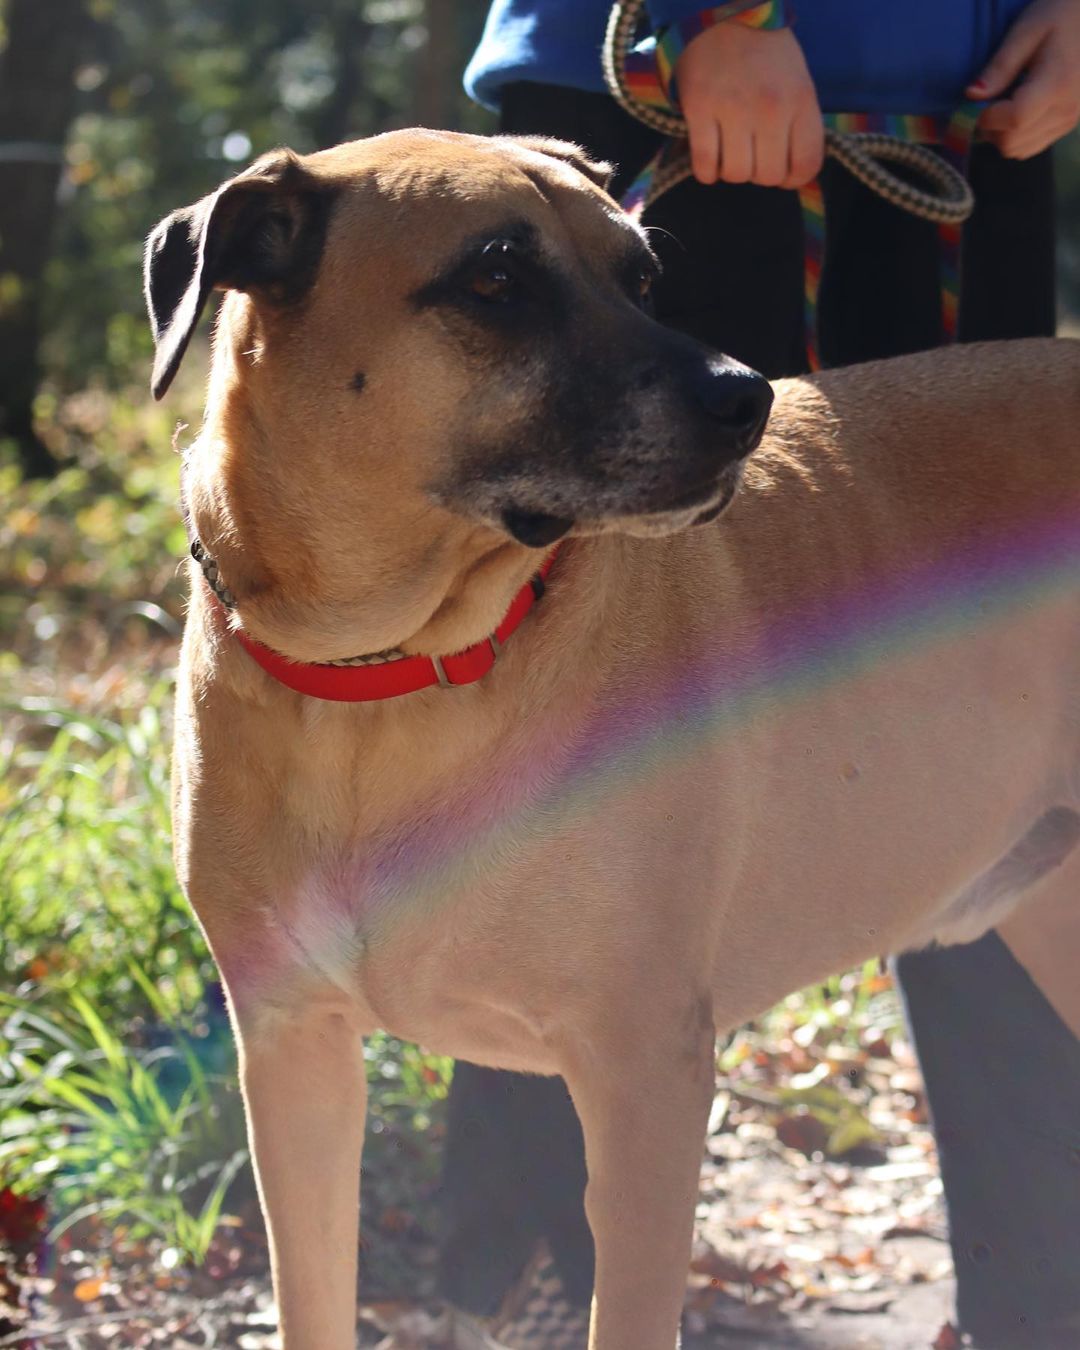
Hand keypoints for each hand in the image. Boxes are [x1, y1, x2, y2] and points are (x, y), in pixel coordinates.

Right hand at [674, 22, 823, 187]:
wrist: (722, 14)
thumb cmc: (764, 52)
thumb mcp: (797, 81)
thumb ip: (798, 122)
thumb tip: (792, 172)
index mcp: (800, 100)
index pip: (807, 165)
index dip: (793, 177)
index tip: (782, 170)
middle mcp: (770, 108)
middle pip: (768, 176)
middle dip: (759, 172)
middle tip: (751, 153)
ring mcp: (734, 109)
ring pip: (737, 175)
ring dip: (731, 170)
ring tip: (729, 149)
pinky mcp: (700, 110)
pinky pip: (705, 166)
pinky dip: (706, 171)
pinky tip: (708, 155)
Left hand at [968, 0, 1079, 157]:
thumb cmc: (1059, 16)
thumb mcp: (1025, 32)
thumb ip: (999, 67)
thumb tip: (971, 97)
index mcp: (1058, 83)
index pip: (1014, 120)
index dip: (987, 116)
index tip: (977, 101)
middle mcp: (1066, 109)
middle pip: (1011, 142)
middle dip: (990, 126)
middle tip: (989, 100)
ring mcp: (1068, 121)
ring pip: (1017, 150)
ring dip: (1000, 133)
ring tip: (1004, 102)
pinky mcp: (1066, 126)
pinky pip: (1029, 148)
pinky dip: (1014, 136)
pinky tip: (1016, 111)